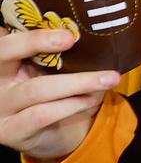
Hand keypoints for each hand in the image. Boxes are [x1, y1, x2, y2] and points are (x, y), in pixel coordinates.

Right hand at [0, 29, 118, 161]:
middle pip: (4, 54)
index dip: (31, 34)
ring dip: (77, 82)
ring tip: (108, 79)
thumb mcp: (53, 67)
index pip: (6, 41)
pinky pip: (41, 115)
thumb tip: (89, 30)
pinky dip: (70, 106)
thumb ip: (58, 50)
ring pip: (34, 88)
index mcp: (4, 59)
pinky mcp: (10, 130)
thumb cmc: (56, 90)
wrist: (54, 132)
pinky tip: (90, 100)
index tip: (66, 34)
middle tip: (71, 40)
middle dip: (36, 42)